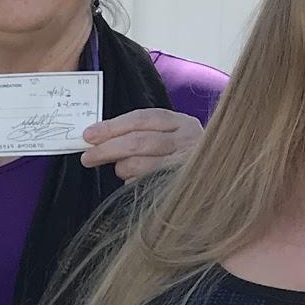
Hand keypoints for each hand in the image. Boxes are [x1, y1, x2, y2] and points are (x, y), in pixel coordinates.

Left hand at [80, 106, 201, 181]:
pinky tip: (132, 181)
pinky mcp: (182, 185)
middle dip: (108, 149)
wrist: (216, 181)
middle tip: (88, 157)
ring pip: (142, 165)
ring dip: (122, 168)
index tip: (88, 135)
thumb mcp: (168, 137)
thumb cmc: (180, 156)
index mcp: (180, 122)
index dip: (112, 126)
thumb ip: (140, 133)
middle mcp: (188, 140)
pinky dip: (134, 183)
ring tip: (119, 169)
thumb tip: (97, 139)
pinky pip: (147, 185)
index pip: (141, 119)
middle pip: (139, 141)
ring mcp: (187, 164)